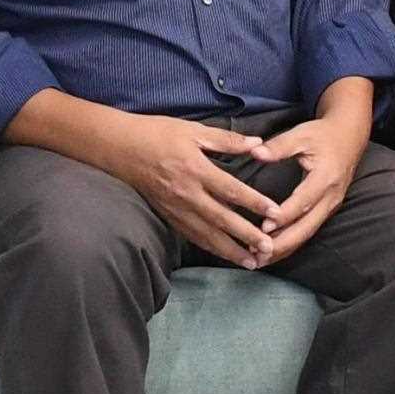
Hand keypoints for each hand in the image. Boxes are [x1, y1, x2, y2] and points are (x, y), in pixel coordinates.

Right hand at [103, 113, 282, 269]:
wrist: (118, 148)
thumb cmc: (157, 134)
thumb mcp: (193, 130)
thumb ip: (227, 139)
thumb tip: (257, 143)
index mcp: (196, 169)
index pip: (232, 190)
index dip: (255, 203)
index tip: (276, 213)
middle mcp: (186, 193)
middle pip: (222, 219)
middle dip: (247, 236)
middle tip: (270, 249)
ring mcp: (175, 208)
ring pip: (206, 235)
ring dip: (230, 250)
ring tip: (252, 263)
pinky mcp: (167, 215)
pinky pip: (191, 235)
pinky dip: (209, 247)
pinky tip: (224, 255)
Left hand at [244, 78, 373, 265]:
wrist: (349, 136)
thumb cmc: (323, 135)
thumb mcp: (302, 134)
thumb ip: (279, 146)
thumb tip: (255, 152)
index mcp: (326, 178)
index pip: (302, 202)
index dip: (283, 216)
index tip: (263, 227)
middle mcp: (331, 197)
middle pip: (306, 228)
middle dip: (282, 244)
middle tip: (257, 255)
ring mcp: (330, 207)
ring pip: (307, 234)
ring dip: (284, 249)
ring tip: (259, 260)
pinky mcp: (326, 211)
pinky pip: (308, 232)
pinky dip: (290, 244)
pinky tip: (272, 252)